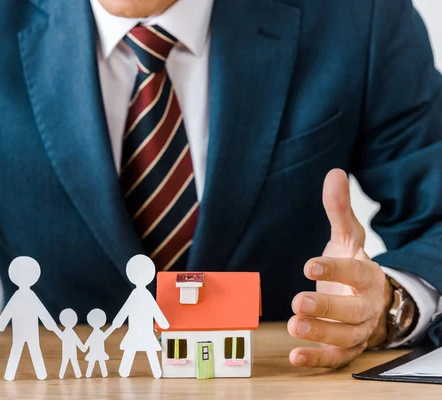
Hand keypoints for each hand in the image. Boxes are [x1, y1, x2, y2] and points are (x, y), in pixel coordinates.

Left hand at [288, 169, 391, 367]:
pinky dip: (317, 359)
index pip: (354, 273)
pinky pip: (336, 358)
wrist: (375, 300)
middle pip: (351, 311)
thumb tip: (335, 173)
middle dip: (325, 308)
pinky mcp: (348, 347)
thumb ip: (339, 210)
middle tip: (297, 302)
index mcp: (367, 276)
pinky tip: (294, 356)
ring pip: (344, 336)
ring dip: (320, 333)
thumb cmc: (354, 267)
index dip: (333, 270)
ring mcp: (359, 330)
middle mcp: (366, 306)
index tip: (309, 265)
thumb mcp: (348, 238)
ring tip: (293, 326)